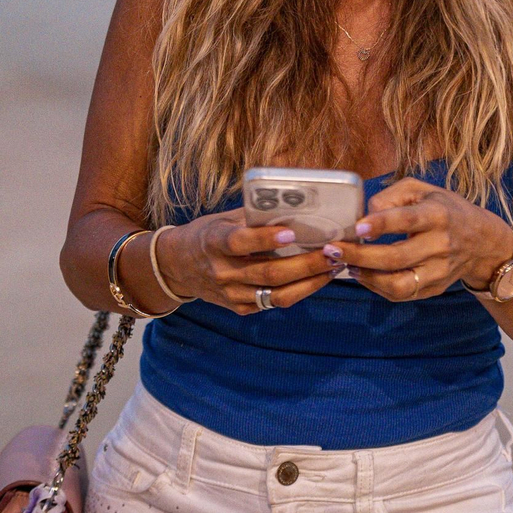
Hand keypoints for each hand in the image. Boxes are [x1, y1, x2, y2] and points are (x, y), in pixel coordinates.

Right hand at [149, 209, 339, 314]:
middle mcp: (222, 272)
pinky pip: (274, 303)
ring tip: (334, 267)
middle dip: (306, 263)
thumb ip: (255, 216)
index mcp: (214, 242)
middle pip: (269, 272)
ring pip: (277, 294)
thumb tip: (297, 204)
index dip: (265, 239)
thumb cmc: (209, 234)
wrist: (178, 266)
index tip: (291, 233)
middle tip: (333, 252)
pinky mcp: (239, 308)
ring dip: (310, 281)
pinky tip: (318, 278)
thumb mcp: (224, 218)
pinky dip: (300, 291)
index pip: (240, 242)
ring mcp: (231, 294)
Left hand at [327, 179, 512, 302]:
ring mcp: (439, 271)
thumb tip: (365, 214)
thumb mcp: (423, 190)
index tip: (357, 227)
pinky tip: (363, 274)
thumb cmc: (444, 209)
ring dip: (367, 277)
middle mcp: (441, 245)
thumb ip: (392, 195)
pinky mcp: (435, 288)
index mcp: (438, 215)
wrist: (482, 242)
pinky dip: (377, 287)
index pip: (408, 220)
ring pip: (398, 284)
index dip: (381, 224)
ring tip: (347, 265)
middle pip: (397, 257)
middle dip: (360, 255)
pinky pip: (402, 294)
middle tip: (333, 250)